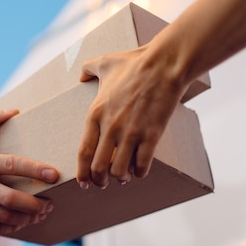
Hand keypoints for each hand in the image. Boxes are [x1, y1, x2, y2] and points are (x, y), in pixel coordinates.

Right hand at [0, 109, 58, 234]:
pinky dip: (12, 228)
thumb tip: (14, 110)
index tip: (54, 174)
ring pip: (5, 217)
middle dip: (36, 204)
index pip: (11, 164)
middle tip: (50, 203)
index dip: (35, 170)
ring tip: (40, 214)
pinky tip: (22, 222)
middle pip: (11, 199)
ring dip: (27, 218)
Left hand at [77, 44, 186, 188]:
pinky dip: (140, 172)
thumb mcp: (105, 62)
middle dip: (100, 180)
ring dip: (121, 177)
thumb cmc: (136, 63)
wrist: (165, 64)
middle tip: (104, 183)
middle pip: (99, 167)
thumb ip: (88, 68)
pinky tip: (140, 170)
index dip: (82, 172)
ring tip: (124, 176)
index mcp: (96, 113)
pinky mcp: (152, 135)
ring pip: (119, 170)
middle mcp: (111, 127)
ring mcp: (131, 133)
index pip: (83, 152)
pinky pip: (142, 165)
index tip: (83, 182)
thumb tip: (81, 75)